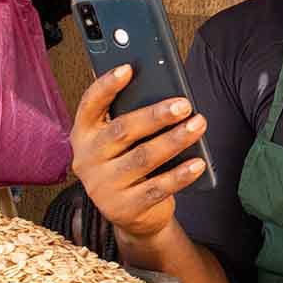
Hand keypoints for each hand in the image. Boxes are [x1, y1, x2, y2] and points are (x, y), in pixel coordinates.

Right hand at [70, 65, 208, 239]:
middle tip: (184, 104)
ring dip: (174, 140)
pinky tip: (199, 162)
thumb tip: (167, 96)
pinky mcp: (123, 208)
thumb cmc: (129, 162)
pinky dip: (180, 174)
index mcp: (84, 134)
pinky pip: (157, 187)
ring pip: (143, 158)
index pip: (90, 104)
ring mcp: (103, 186)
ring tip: (198, 125)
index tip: (128, 68)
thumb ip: (133, 118)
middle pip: (122, 130)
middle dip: (155, 115)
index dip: (107, 85)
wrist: (132, 214)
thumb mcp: (124, 141)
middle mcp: (87, 159)